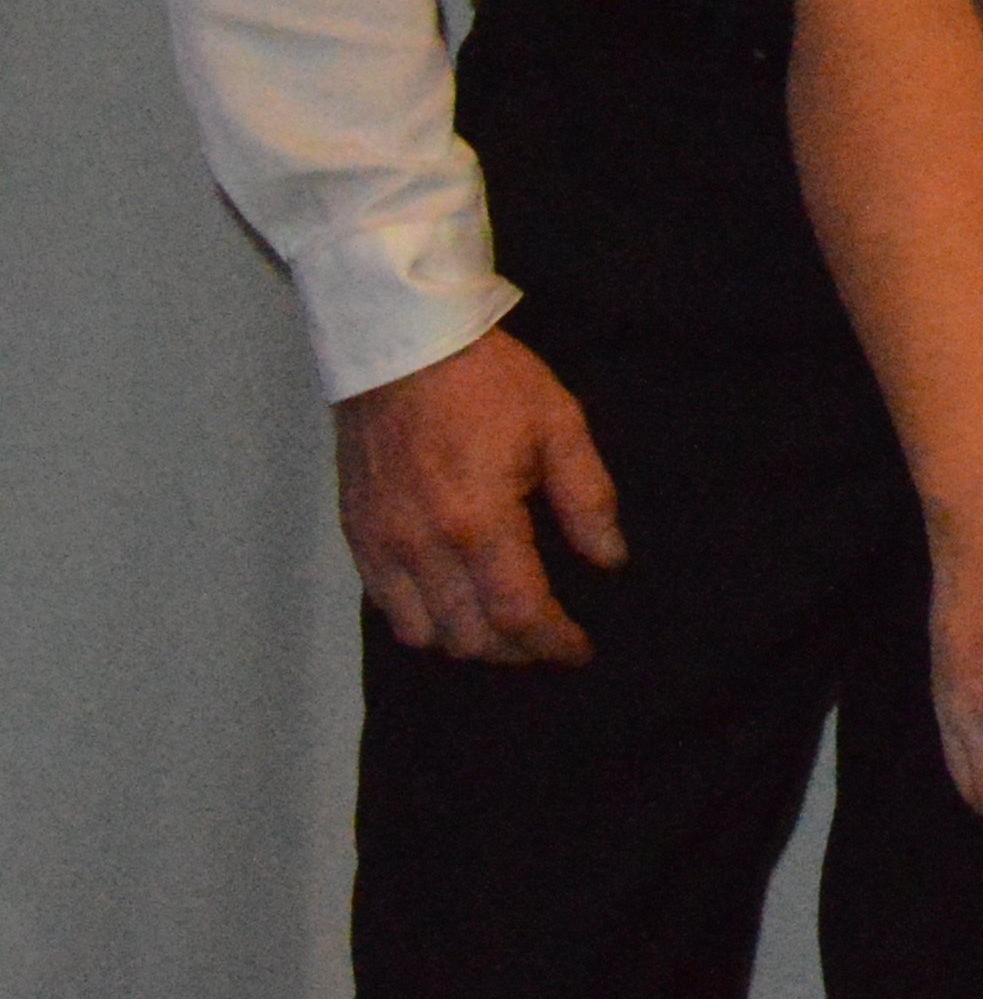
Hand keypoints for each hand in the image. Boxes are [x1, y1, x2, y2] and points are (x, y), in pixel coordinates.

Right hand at [333, 330, 625, 662]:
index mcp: (480, 521)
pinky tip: (452, 605)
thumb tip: (609, 560)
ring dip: (468, 643)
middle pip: (470, 638)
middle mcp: (424, 547)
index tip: (578, 650)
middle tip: (547, 639)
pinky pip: (385, 607)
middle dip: (516, 650)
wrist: (401, 348)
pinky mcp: (358, 536)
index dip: (553, 642)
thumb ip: (587, 499)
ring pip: (424, 635)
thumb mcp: (560, 425)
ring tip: (503, 628)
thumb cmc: (488, 382)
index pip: (518, 613)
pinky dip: (422, 621)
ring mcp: (383, 545)